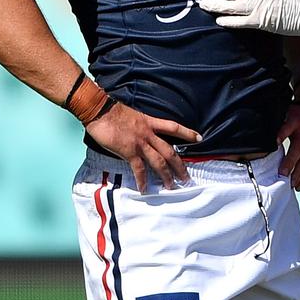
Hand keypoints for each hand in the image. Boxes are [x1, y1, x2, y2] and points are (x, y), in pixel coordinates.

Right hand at [84, 101, 201, 192]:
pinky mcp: (129, 151)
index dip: (188, 133)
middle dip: (179, 165)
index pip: (174, 127)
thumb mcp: (134, 116)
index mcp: (151, 122)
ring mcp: (140, 143)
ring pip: (159, 162)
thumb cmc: (113, 112)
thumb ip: (142, 125)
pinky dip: (143, 180)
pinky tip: (145, 189)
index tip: (199, 138)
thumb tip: (144, 133)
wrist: (100, 110)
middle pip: (170, 151)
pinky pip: (139, 169)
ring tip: (171, 186)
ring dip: (166, 175)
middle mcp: (149, 133)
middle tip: (186, 177)